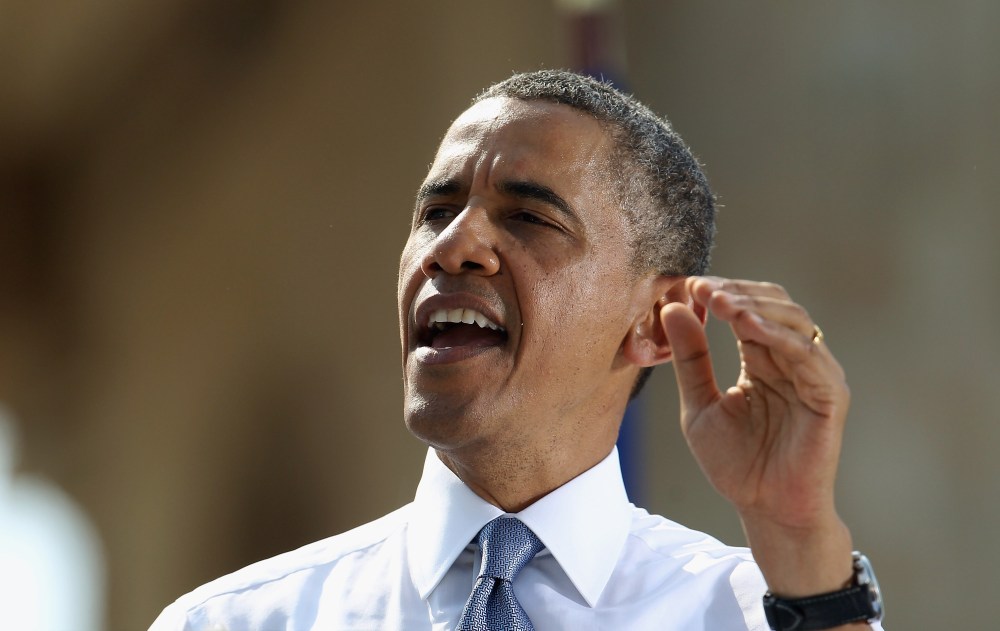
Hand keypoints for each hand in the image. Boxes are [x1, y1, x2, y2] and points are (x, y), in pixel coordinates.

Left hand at [661, 276, 855, 597]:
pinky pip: (808, 355)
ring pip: (793, 321)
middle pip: (774, 304)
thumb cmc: (736, 463)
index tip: (687, 286)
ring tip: (720, 302)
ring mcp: (816, 375)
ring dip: (755, 307)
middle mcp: (792, 360)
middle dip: (737, 292)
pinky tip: (748, 327)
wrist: (765, 510)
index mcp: (763, 358)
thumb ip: (690, 358)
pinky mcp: (830, 395)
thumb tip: (672, 307)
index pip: (747, 308)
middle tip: (702, 288)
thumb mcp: (699, 404)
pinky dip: (778, 336)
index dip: (721, 292)